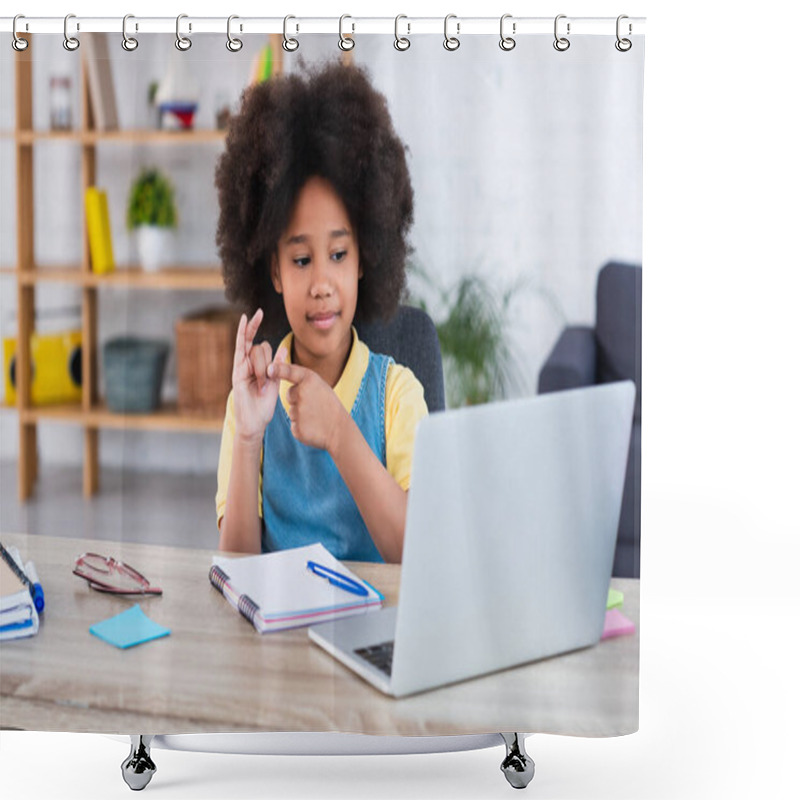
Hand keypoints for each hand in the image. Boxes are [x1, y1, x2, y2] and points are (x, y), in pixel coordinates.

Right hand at [231, 309, 285, 445]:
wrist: (254, 424)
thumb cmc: (264, 407)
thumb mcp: (275, 384)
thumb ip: (278, 367)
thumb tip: (283, 348)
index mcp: (259, 367)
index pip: (260, 345)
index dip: (258, 328)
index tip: (260, 312)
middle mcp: (248, 365)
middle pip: (259, 346)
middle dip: (260, 339)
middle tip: (261, 324)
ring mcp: (241, 368)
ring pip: (255, 351)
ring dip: (262, 366)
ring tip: (262, 384)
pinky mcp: (237, 373)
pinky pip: (241, 352)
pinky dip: (242, 336)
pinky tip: (245, 321)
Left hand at [267, 361, 347, 451]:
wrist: (340, 430)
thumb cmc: (330, 406)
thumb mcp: (321, 386)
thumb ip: (303, 380)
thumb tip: (279, 373)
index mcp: (310, 381)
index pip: (289, 372)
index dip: (278, 369)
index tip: (269, 369)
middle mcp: (302, 394)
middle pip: (290, 395)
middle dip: (299, 400)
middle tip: (316, 405)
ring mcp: (298, 411)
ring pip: (292, 410)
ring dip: (301, 414)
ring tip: (317, 416)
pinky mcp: (296, 428)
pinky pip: (294, 424)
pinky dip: (301, 426)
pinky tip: (313, 426)